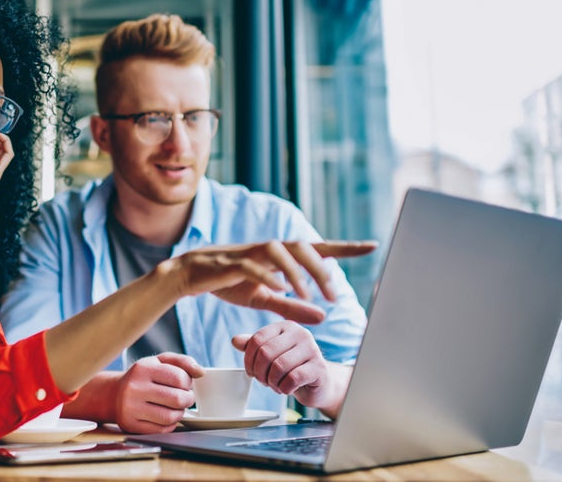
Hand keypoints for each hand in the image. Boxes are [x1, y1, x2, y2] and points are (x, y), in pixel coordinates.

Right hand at [113, 353, 203, 433]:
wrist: (114, 394)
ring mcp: (131, 408)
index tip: (184, 384)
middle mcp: (134, 388)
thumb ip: (182, 362)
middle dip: (187, 399)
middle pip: (177, 399)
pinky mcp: (131, 425)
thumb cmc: (142, 377)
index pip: (179, 378)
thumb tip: (200, 372)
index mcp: (143, 368)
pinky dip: (169, 424)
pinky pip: (161, 430)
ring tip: (175, 407)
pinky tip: (165, 416)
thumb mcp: (159, 361)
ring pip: (170, 417)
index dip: (187, 383)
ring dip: (179, 413)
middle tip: (184, 397)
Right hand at [167, 240, 375, 323]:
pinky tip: (279, 288)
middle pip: (302, 246)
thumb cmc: (227, 283)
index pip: (317, 248)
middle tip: (333, 296)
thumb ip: (292, 306)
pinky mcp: (230, 263)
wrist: (188, 276)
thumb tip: (324, 316)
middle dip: (321, 268)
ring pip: (280, 251)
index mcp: (279, 257)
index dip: (344, 247)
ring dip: (298, 271)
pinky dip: (268, 275)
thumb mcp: (264, 299)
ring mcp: (249, 253)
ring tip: (308, 294)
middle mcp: (267, 249)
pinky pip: (252, 265)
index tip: (372, 246)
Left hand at [232, 321, 348, 415]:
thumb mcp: (271, 354)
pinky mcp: (320, 368)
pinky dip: (284, 388)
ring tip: (275, 385)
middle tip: (263, 381)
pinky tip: (286, 389)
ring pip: (278, 366)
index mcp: (285, 326)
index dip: (248, 359)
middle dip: (259, 372)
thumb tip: (235, 340)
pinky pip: (292, 379)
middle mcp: (300, 333)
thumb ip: (253, 346)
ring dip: (272, 382)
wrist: (318, 384)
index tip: (250, 372)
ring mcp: (313, 349)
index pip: (257, 339)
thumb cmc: (291, 368)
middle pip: (266, 353)